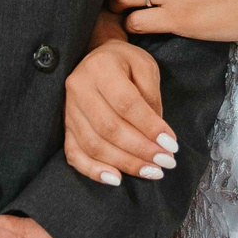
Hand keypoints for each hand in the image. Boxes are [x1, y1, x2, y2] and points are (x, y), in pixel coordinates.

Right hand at [64, 36, 175, 185]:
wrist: (96, 58)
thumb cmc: (124, 63)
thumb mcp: (145, 66)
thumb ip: (151, 95)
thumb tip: (157, 134)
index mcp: (100, 68)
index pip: (126, 104)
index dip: (149, 127)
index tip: (171, 144)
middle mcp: (79, 88)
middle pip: (109, 128)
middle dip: (141, 150)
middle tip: (166, 162)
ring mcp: (68, 110)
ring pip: (94, 144)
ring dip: (125, 163)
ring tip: (151, 171)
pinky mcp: (65, 127)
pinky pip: (74, 153)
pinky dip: (93, 170)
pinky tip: (115, 179)